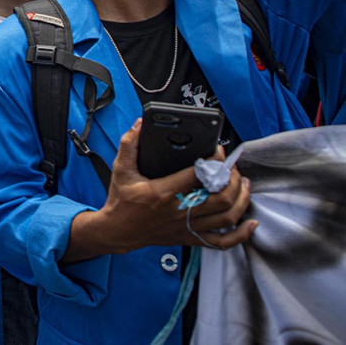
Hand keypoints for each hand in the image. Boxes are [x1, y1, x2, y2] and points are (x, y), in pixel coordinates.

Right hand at [66, 120, 254, 261]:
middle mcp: (180, 211)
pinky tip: (249, 224)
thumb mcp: (121, 169)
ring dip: (241, 200)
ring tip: (244, 185)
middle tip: (233, 168)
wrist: (118, 231)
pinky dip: (240, 234)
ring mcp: (187, 226)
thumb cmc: (121, 201)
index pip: (199, 175)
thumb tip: (139, 125)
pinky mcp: (190, 237)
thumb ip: (129, 145)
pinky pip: (222, 241)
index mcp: (164, 192)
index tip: (218, 151)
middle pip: (221, 198)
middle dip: (234, 180)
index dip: (214, 161)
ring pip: (227, 217)